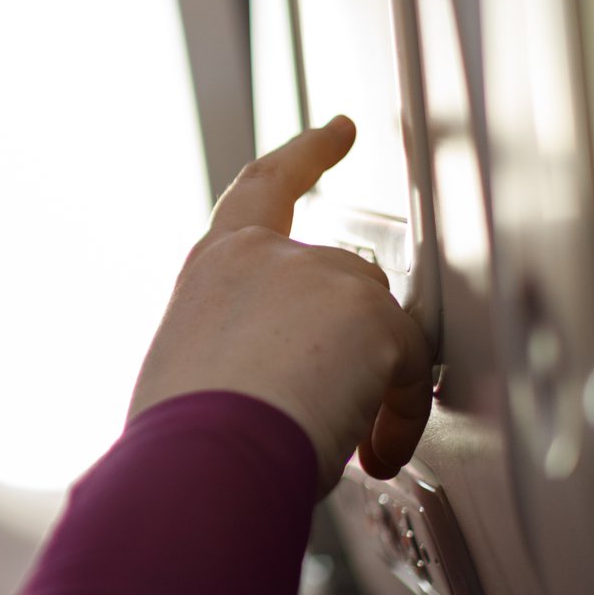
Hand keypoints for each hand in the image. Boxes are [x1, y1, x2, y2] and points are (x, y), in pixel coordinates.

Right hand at [128, 117, 433, 492]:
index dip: (304, 155)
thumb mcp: (190, 370)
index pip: (263, 187)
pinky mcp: (371, 319)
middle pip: (344, 282)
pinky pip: (411, 372)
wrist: (199, 462)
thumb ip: (234, 347)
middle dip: (350, 346)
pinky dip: (398, 418)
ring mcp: (323, 280)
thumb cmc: (183, 440)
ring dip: (370, 385)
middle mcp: (268, 258)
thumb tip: (263, 385)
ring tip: (339, 440)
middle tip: (333, 405)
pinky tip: (370, 454)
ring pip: (380, 327)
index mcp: (217, 266)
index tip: (335, 132)